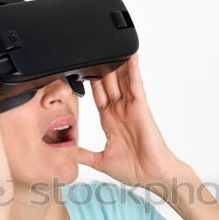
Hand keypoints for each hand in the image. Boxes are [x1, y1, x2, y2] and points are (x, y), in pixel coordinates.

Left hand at [78, 52, 186, 188]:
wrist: (153, 176)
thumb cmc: (134, 170)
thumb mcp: (100, 161)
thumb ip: (82, 154)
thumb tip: (65, 152)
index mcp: (109, 121)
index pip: (96, 95)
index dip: (87, 81)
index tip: (77, 67)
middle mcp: (119, 111)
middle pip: (107, 82)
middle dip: (99, 66)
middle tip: (89, 48)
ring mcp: (130, 107)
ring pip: (120, 78)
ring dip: (114, 62)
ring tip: (107, 42)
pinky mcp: (140, 107)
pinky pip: (135, 84)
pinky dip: (133, 68)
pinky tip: (130, 54)